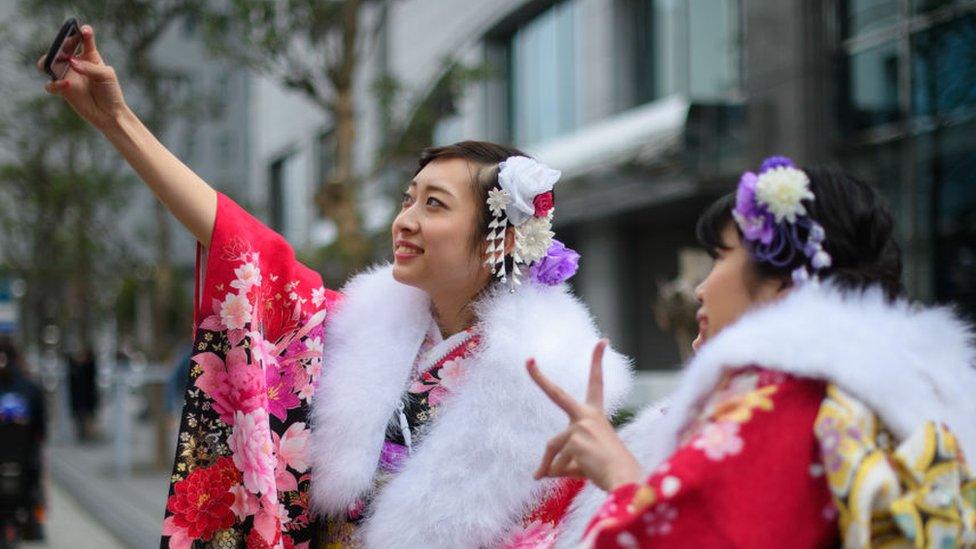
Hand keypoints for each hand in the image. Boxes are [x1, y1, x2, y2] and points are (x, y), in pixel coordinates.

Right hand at [38, 25, 128, 130]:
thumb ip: (89, 67)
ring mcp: (67, 75)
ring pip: (48, 63)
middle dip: (61, 44)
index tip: (84, 30)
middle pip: (61, 48)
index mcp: (89, 56)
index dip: (82, 32)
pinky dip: (56, 83)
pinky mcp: (63, 90)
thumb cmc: (110, 92)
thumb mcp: (105, 75)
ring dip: (48, 60)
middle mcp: (75, 63)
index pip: (84, 39)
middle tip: (65, 46)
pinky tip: (67, 84)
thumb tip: (71, 63)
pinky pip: (51, 84)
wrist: (109, 113)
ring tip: (52, 61)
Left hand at [526, 339, 642, 491]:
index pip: (596, 383)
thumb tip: (540, 473)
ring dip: (552, 466)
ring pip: (553, 447)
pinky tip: (581, 475)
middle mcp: (587, 415)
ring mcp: (579, 426)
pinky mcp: (573, 439)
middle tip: (528, 361)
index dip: (598, 361)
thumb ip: (562, 460)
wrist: (625, 480)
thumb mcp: (584, 460)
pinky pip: (555, 462)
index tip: (603, 341)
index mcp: (596, 415)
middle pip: (556, 394)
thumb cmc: (610, 471)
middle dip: (539, 378)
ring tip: (573, 476)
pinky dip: (559, 474)